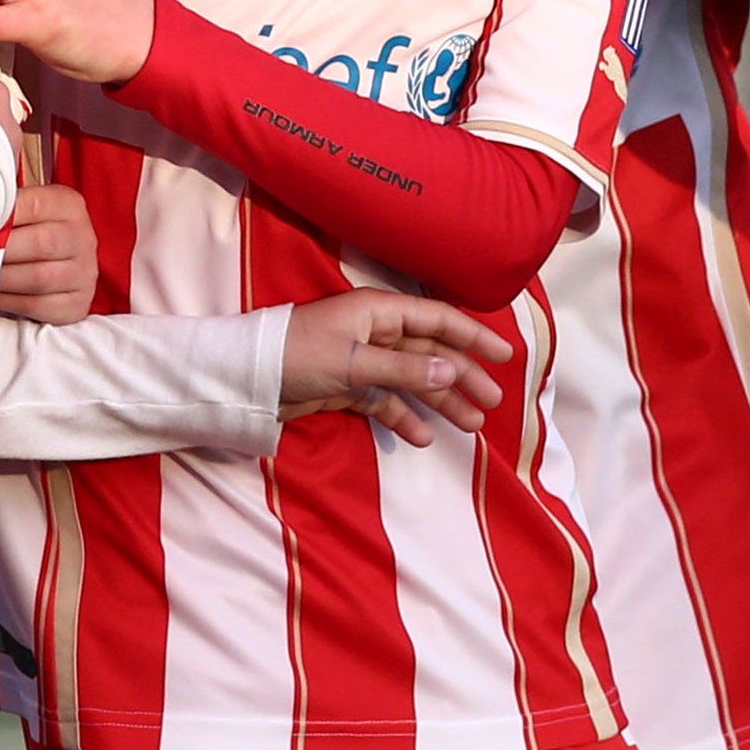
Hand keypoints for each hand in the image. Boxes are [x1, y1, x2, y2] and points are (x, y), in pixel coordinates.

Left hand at [0, 178, 96, 323]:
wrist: (53, 262)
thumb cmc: (28, 232)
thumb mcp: (23, 208)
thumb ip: (4, 207)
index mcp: (69, 205)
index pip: (34, 205)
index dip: (1, 216)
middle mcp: (82, 238)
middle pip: (41, 244)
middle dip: (0, 251)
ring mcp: (83, 274)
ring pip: (39, 278)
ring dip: (2, 278)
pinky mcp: (77, 304)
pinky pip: (38, 305)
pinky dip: (8, 301)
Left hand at [279, 289, 513, 446]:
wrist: (245, 380)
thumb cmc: (296, 356)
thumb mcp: (352, 362)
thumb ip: (403, 369)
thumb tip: (449, 371)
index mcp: (378, 312)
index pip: (438, 319)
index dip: (473, 336)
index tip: (504, 356)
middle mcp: (375, 332)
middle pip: (430, 352)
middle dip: (462, 376)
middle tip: (490, 403)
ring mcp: (362, 361)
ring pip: (412, 380)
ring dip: (440, 401)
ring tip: (469, 425)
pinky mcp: (348, 388)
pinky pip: (385, 402)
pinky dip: (403, 418)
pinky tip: (422, 437)